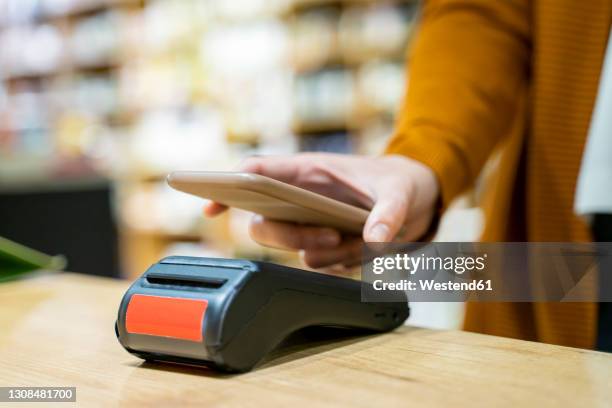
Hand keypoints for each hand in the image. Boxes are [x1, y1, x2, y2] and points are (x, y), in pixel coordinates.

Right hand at [204, 153, 439, 268]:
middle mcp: (300, 199)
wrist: (418, 200)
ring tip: (359, 239)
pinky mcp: (323, 246)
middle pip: (264, 223)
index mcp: (308, 171)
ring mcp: (309, 225)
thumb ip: (389, 214)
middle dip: (293, 236)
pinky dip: (343, 264)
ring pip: (294, 250)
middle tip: (332, 237)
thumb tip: (374, 242)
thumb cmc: (401, 182)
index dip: (227, 188)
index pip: (255, 174)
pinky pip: (319, 265)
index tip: (210, 208)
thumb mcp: (401, 191)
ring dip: (327, 253)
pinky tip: (365, 248)